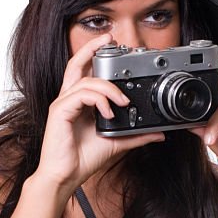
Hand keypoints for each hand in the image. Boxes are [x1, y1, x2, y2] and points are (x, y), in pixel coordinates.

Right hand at [36, 32, 165, 195]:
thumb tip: (158, 133)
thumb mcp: (116, 144)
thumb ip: (136, 136)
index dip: (97, 58)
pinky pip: (81, 94)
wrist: (65, 177)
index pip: (86, 72)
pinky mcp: (60, 111)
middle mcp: (69, 99)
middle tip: (111, 40)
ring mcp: (63, 104)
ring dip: (108, 88)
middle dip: (92, 48)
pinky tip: (109, 113)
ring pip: (85, 80)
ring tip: (122, 103)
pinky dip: (99, 100)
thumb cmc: (83, 159)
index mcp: (79, 103)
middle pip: (76, 63)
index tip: (115, 50)